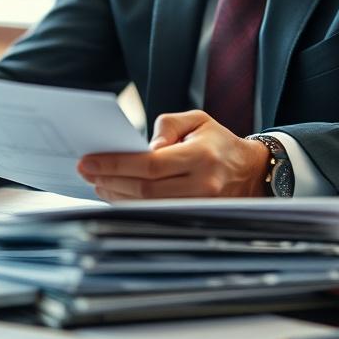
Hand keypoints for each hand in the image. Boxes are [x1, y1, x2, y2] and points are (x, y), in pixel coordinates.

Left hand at [77, 110, 270, 200]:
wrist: (252, 172)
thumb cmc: (218, 142)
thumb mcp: (196, 120)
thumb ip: (167, 126)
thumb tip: (144, 148)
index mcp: (201, 156)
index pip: (150, 164)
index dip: (116, 165)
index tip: (90, 162)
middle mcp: (203, 185)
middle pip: (145, 190)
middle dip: (110, 181)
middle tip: (87, 173)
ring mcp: (201, 207)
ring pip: (149, 206)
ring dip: (118, 196)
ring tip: (98, 184)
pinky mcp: (197, 218)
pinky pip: (157, 214)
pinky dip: (133, 206)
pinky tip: (118, 196)